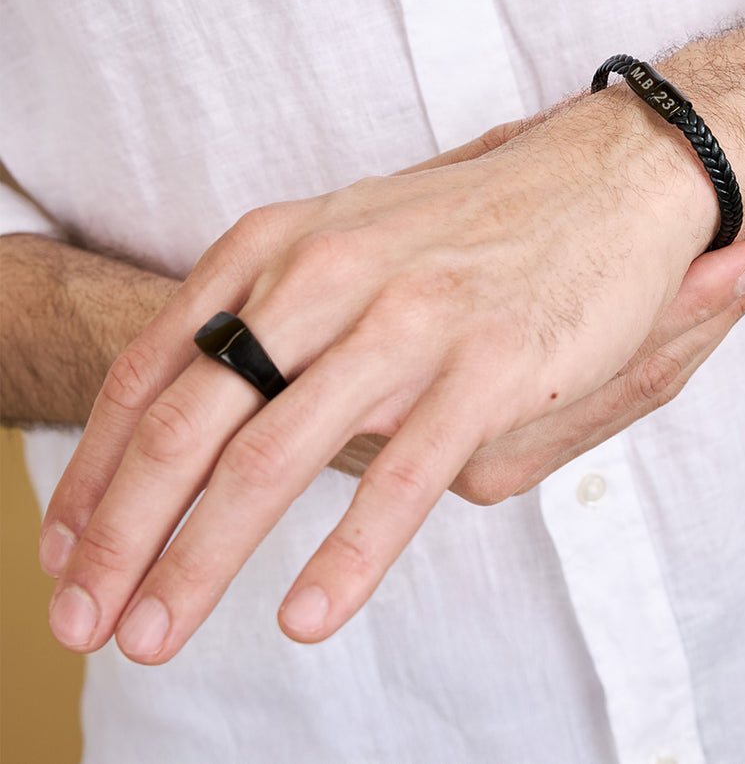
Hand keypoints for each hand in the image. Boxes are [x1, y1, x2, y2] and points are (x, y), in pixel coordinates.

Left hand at [39, 93, 744, 663]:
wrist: (608, 177)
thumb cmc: (474, 225)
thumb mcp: (350, 243)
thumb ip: (276, 319)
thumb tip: (201, 420)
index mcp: (282, 243)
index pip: (155, 368)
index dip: (97, 469)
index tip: (68, 547)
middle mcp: (328, 273)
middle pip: (191, 421)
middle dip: (122, 533)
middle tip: (83, 618)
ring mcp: (407, 318)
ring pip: (274, 457)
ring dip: (201, 560)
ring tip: (157, 636)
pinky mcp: (486, 365)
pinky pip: (399, 477)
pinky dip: (346, 556)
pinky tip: (306, 615)